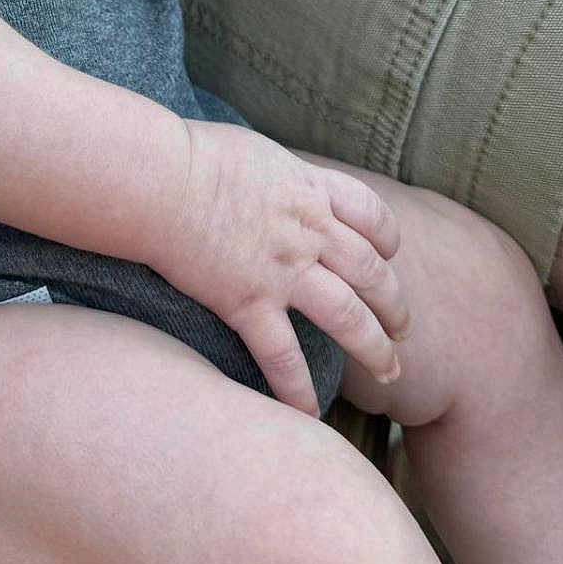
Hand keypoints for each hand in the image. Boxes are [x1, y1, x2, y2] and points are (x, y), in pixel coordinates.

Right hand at [150, 121, 408, 415]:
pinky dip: (300, 390)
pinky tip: (310, 414)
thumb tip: (270, 176)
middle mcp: (309, 233)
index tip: (389, 256)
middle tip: (402, 330)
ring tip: (390, 373)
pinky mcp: (249, 304)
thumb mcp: (254, 150)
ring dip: (375, 349)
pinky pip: (284, 358)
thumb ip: (275, 172)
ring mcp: (283, 272)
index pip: (372, 216)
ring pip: (350, 318)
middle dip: (394, 305)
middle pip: (372, 274)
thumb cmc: (192, 154)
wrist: (160, 180)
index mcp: (310, 190)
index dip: (387, 240)